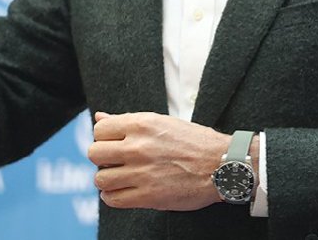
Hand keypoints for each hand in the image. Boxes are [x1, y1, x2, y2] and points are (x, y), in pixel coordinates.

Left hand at [87, 111, 230, 210]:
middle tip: (115, 162)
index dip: (104, 138)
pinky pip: (112, 199)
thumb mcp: (161, 122)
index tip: (113, 144)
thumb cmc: (194, 142)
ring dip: (108, 180)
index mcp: (142, 124)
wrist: (222, 165)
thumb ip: (127, 121)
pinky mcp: (148, 196)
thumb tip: (99, 117)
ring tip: (120, 178)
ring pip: (100, 179)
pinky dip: (113, 197)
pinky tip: (124, 192)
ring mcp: (142, 173)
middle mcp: (138, 147)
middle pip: (94, 154)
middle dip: (103, 159)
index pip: (99, 130)